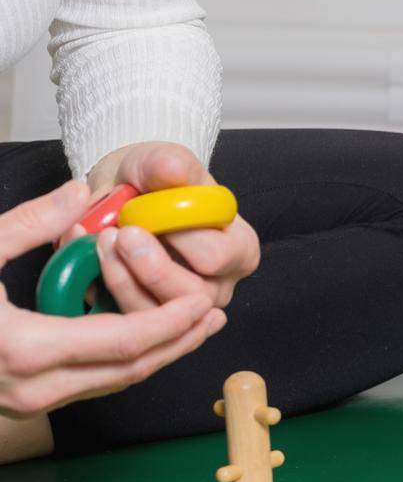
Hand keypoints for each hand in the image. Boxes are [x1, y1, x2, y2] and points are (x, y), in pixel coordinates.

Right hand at [0, 181, 222, 416]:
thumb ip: (28, 224)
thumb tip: (81, 193)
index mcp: (24, 349)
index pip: (123, 343)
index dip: (170, 325)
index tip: (202, 302)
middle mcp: (31, 387)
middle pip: (129, 370)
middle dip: (178, 343)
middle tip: (213, 315)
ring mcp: (26, 403)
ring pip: (111, 384)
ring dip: (156, 356)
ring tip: (192, 327)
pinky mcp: (22, 403)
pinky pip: (88, 385)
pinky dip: (123, 362)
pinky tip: (143, 339)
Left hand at [81, 142, 259, 310]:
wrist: (125, 198)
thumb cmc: (155, 183)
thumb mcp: (162, 162)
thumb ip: (170, 165)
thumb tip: (172, 169)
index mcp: (238, 250)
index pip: (216, 258)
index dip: (182, 239)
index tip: (153, 214)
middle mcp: (215, 286)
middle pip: (189, 296)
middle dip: (150, 268)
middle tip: (120, 234)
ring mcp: (179, 309)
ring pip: (153, 313)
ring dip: (120, 277)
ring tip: (101, 240)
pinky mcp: (142, 319)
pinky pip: (119, 318)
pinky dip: (96, 286)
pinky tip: (85, 254)